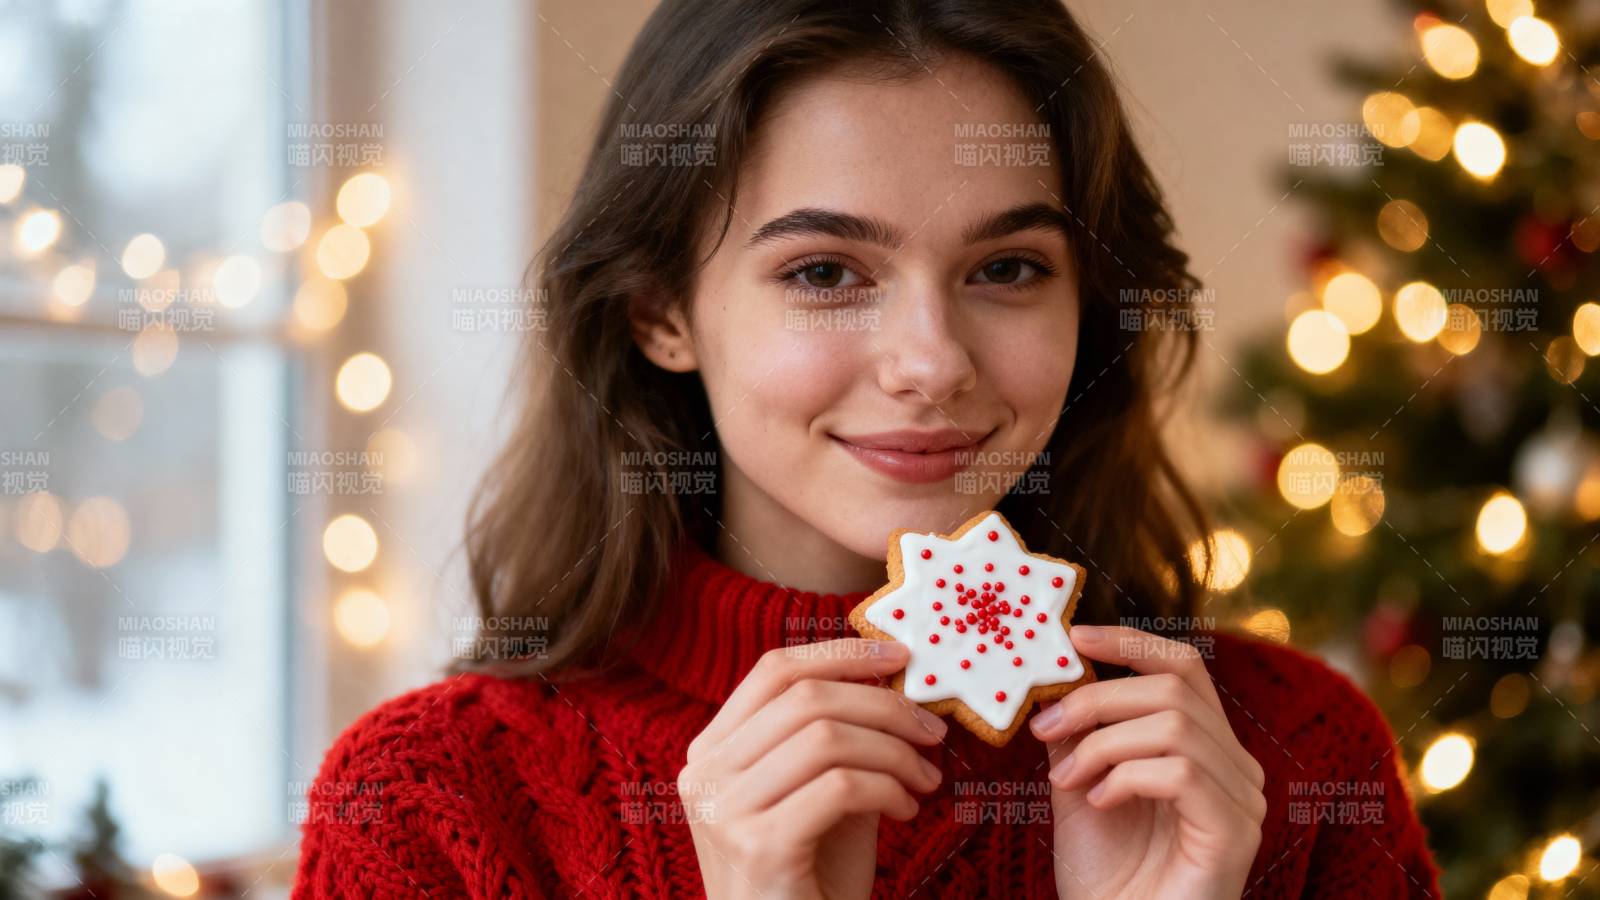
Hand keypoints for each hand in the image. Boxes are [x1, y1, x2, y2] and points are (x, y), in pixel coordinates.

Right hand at [678, 639, 947, 899]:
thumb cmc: (808, 877)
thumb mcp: (820, 792)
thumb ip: (840, 738)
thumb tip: (892, 679)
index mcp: (711, 750)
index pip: (774, 670)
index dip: (842, 654)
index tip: (901, 658)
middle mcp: (704, 774)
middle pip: (806, 698)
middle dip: (884, 706)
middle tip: (933, 730)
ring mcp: (723, 810)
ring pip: (826, 738)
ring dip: (894, 752)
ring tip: (925, 779)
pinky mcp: (758, 847)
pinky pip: (840, 787)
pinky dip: (888, 789)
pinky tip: (906, 811)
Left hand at [1030, 626, 1265, 899]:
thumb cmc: (1104, 873)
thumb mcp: (1080, 782)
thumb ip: (1080, 730)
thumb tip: (1059, 672)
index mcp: (1206, 747)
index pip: (1183, 667)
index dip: (1130, 641)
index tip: (1073, 638)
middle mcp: (1235, 767)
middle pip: (1173, 688)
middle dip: (1097, 699)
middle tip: (1046, 728)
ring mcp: (1243, 799)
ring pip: (1174, 726)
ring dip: (1104, 744)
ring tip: (1068, 781)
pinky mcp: (1235, 832)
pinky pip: (1180, 772)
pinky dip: (1127, 777)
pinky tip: (1101, 804)